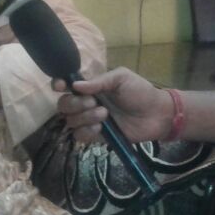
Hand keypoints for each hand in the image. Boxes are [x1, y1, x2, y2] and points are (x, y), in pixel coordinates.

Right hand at [54, 68, 170, 143]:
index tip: (61, 86)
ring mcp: (90, 120)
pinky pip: (80, 135)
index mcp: (91, 87)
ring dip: (84, 117)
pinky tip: (100, 128)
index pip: (66, 85)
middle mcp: (87, 103)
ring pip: (70, 121)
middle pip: (64, 105)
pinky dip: (87, 131)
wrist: (156, 114)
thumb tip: (75, 85)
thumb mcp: (122, 78)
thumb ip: (100, 81)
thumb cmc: (140, 92)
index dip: (58, 85)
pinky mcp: (97, 136)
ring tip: (104, 115)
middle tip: (94, 102)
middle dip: (74, 104)